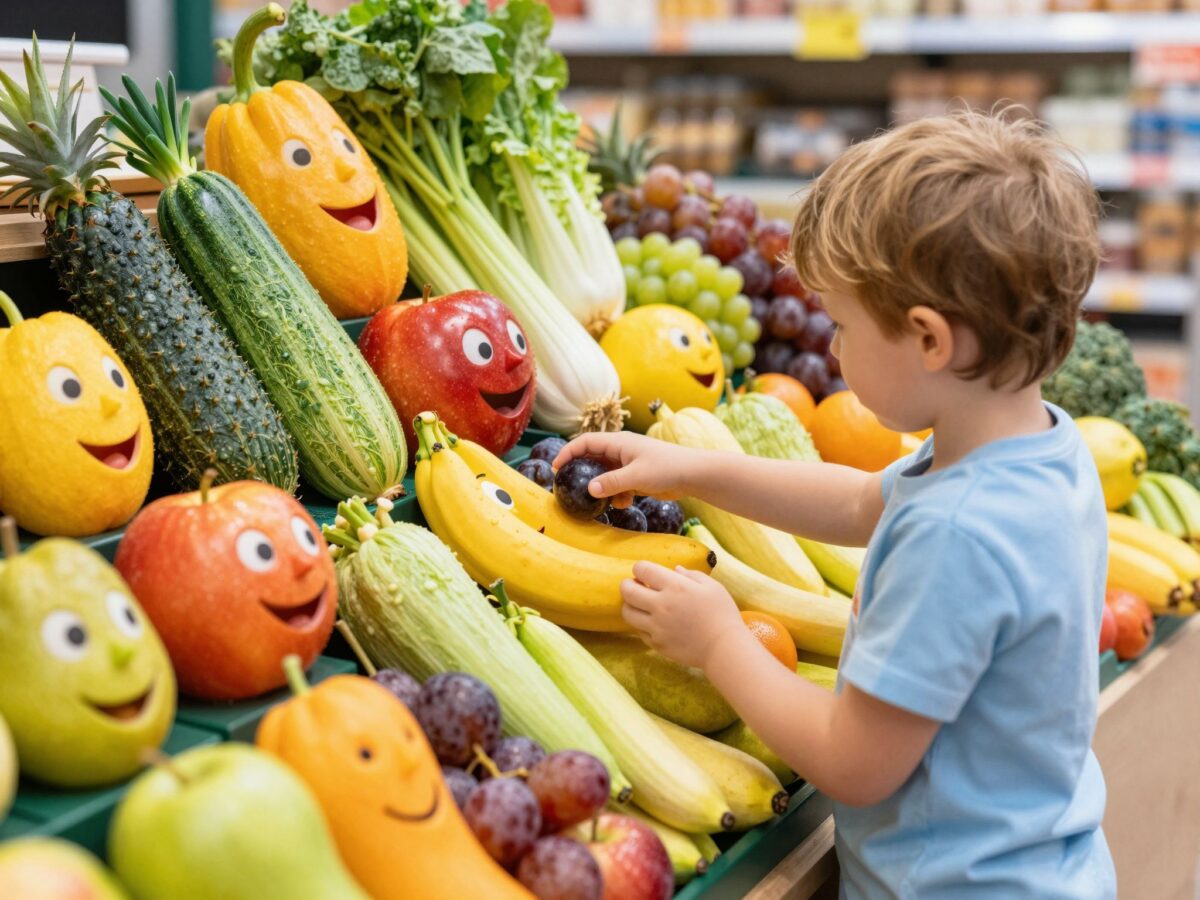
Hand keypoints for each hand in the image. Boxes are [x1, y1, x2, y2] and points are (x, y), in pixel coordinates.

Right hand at [553, 432, 697, 508]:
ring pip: (605, 474)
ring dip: (602, 487)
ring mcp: (629, 464)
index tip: (556, 468)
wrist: (694, 475)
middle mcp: (621, 451)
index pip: (585, 442)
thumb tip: (589, 489)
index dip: (568, 452)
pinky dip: (617, 495)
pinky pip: (618, 485)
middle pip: (593, 458)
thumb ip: (611, 483)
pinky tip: (624, 504)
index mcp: (618, 442)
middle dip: (582, 472)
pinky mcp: (637, 477)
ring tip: (599, 500)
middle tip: (570, 487)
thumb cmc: (667, 468)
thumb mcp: (636, 477)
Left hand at [620, 562, 744, 668]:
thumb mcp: (712, 586)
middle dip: (627, 584)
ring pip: (627, 612)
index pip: (642, 569)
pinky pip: (638, 631)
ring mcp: (656, 626)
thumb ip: (691, 574)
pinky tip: (652, 622)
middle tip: (635, 585)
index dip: (641, 568)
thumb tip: (675, 569)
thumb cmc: (722, 614)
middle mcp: (661, 605)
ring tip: (640, 605)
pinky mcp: (656, 644)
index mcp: (675, 586)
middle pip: (627, 591)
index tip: (646, 572)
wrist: (724, 648)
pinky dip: (641, 624)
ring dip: (630, 605)